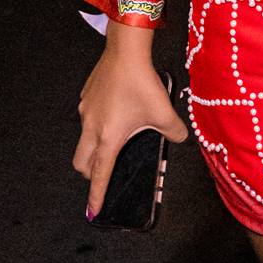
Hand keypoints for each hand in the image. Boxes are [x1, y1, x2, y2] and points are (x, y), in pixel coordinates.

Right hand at [73, 42, 188, 217]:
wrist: (125, 51)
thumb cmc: (142, 83)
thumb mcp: (164, 112)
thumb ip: (174, 133)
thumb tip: (180, 139)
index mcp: (109, 138)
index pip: (100, 175)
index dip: (97, 195)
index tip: (94, 210)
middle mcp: (92, 128)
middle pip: (82, 162)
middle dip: (90, 173)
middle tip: (104, 173)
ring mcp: (85, 111)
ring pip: (83, 139)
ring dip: (95, 146)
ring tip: (116, 136)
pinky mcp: (85, 97)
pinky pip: (88, 117)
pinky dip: (97, 123)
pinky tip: (115, 110)